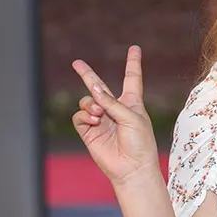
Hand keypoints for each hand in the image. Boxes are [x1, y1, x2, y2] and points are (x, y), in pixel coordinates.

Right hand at [71, 45, 160, 186]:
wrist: (132, 168)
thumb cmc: (140, 143)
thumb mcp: (132, 118)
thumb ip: (112, 102)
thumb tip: (94, 90)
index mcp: (132, 103)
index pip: (132, 78)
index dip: (133, 63)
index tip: (134, 49)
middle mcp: (115, 109)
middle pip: (99, 87)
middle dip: (87, 75)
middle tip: (76, 63)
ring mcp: (100, 120)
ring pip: (86, 101)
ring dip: (90, 104)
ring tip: (98, 114)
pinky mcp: (89, 131)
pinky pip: (79, 116)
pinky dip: (84, 116)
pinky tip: (93, 121)